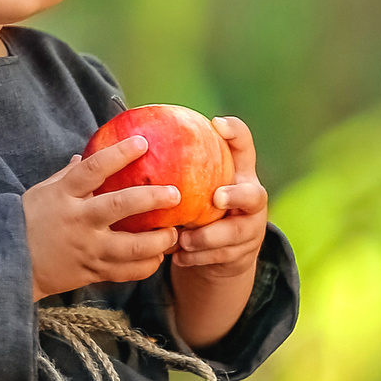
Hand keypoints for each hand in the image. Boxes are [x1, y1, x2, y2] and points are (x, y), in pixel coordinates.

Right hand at [23, 136, 180, 298]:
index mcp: (64, 195)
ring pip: (131, 247)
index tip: (143, 143)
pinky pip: (126, 272)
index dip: (119, 154)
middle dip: (152, 198)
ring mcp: (87, 248)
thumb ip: (67, 175)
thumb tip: (85, 155)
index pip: (93, 169)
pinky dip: (146, 266)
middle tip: (175, 194)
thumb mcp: (43, 192)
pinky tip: (158, 257)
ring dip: (158, 241)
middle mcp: (78, 221)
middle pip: (120, 206)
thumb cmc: (28, 221)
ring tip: (173, 233)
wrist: (11, 263)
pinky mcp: (92, 271)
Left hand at [173, 118, 267, 279]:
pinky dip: (198, 257)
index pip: (244, 145)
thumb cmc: (199, 205)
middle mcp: (251, 199)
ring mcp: (251, 229)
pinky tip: (177, 256)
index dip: (235, 133)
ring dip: (208, 236)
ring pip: (236, 233)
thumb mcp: (194, 183)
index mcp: (240, 173)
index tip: (215, 123)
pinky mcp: (242, 255)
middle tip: (216, 197)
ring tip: (184, 239)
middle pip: (254, 195)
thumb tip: (126, 141)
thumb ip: (175, 166)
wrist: (222, 251)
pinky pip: (221, 257)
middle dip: (237, 196)